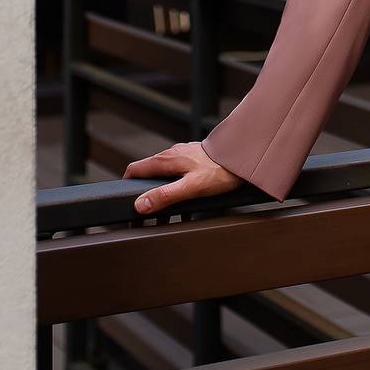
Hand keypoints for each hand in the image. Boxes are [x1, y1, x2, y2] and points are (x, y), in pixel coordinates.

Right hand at [123, 141, 243, 214]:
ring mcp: (184, 154)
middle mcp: (172, 153)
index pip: (135, 169)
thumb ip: (165, 195)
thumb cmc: (221, 171)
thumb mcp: (190, 187)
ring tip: (168, 216)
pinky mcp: (195, 157)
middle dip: (145, 195)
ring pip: (165, 175)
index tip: (126, 203)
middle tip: (147, 216)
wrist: (243, 156)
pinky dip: (176, 188)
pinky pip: (178, 174)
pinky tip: (186, 203)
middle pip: (149, 174)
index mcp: (166, 159)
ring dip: (162, 194)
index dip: (126, 186)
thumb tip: (140, 204)